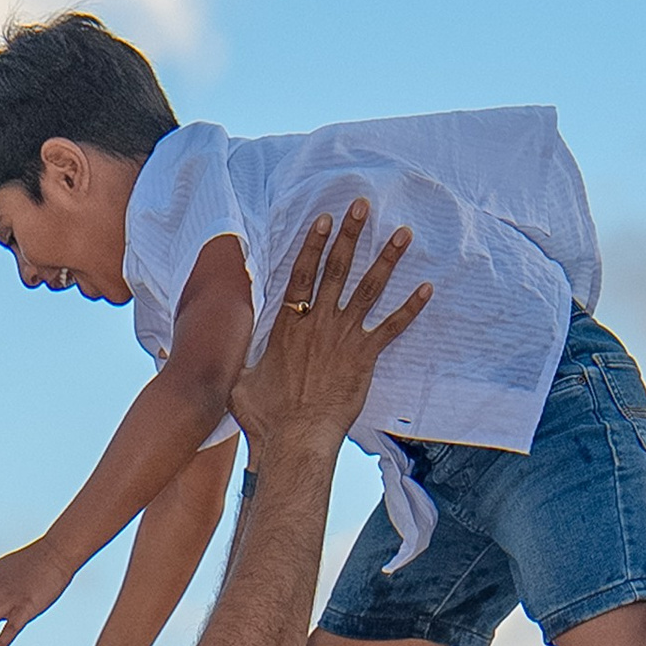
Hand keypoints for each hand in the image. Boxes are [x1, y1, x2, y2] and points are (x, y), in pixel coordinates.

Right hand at [229, 201, 431, 453]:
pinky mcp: (365, 358)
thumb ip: (238, 363)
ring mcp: (344, 338)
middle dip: (350, 235)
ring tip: (402, 233)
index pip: (302, 274)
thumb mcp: (239, 384)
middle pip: (336, 269)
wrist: (296, 439)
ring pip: (368, 290)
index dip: (313, 244)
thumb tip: (217, 357)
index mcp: (288, 325)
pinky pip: (392, 328)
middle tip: (362, 206)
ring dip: (386, 259)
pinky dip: (411, 308)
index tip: (324, 219)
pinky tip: (427, 288)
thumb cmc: (265, 418)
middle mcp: (318, 324)